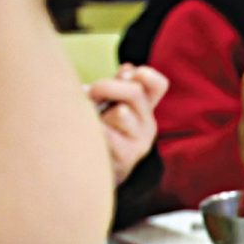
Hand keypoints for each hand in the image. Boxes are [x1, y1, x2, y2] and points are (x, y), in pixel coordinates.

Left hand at [88, 64, 168, 184]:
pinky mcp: (125, 158)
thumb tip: (128, 68)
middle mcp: (147, 126)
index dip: (145, 74)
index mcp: (143, 109)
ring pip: (122, 112)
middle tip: (89, 94)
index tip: (126, 74)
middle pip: (135, 92)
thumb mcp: (107, 106)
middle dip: (107, 86)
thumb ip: (117, 87)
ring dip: (99, 114)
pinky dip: (92, 130)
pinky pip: (106, 133)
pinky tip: (86, 136)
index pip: (158, 85)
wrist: (88, 175)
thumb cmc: (95, 133)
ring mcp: (139, 144)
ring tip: (89, 125)